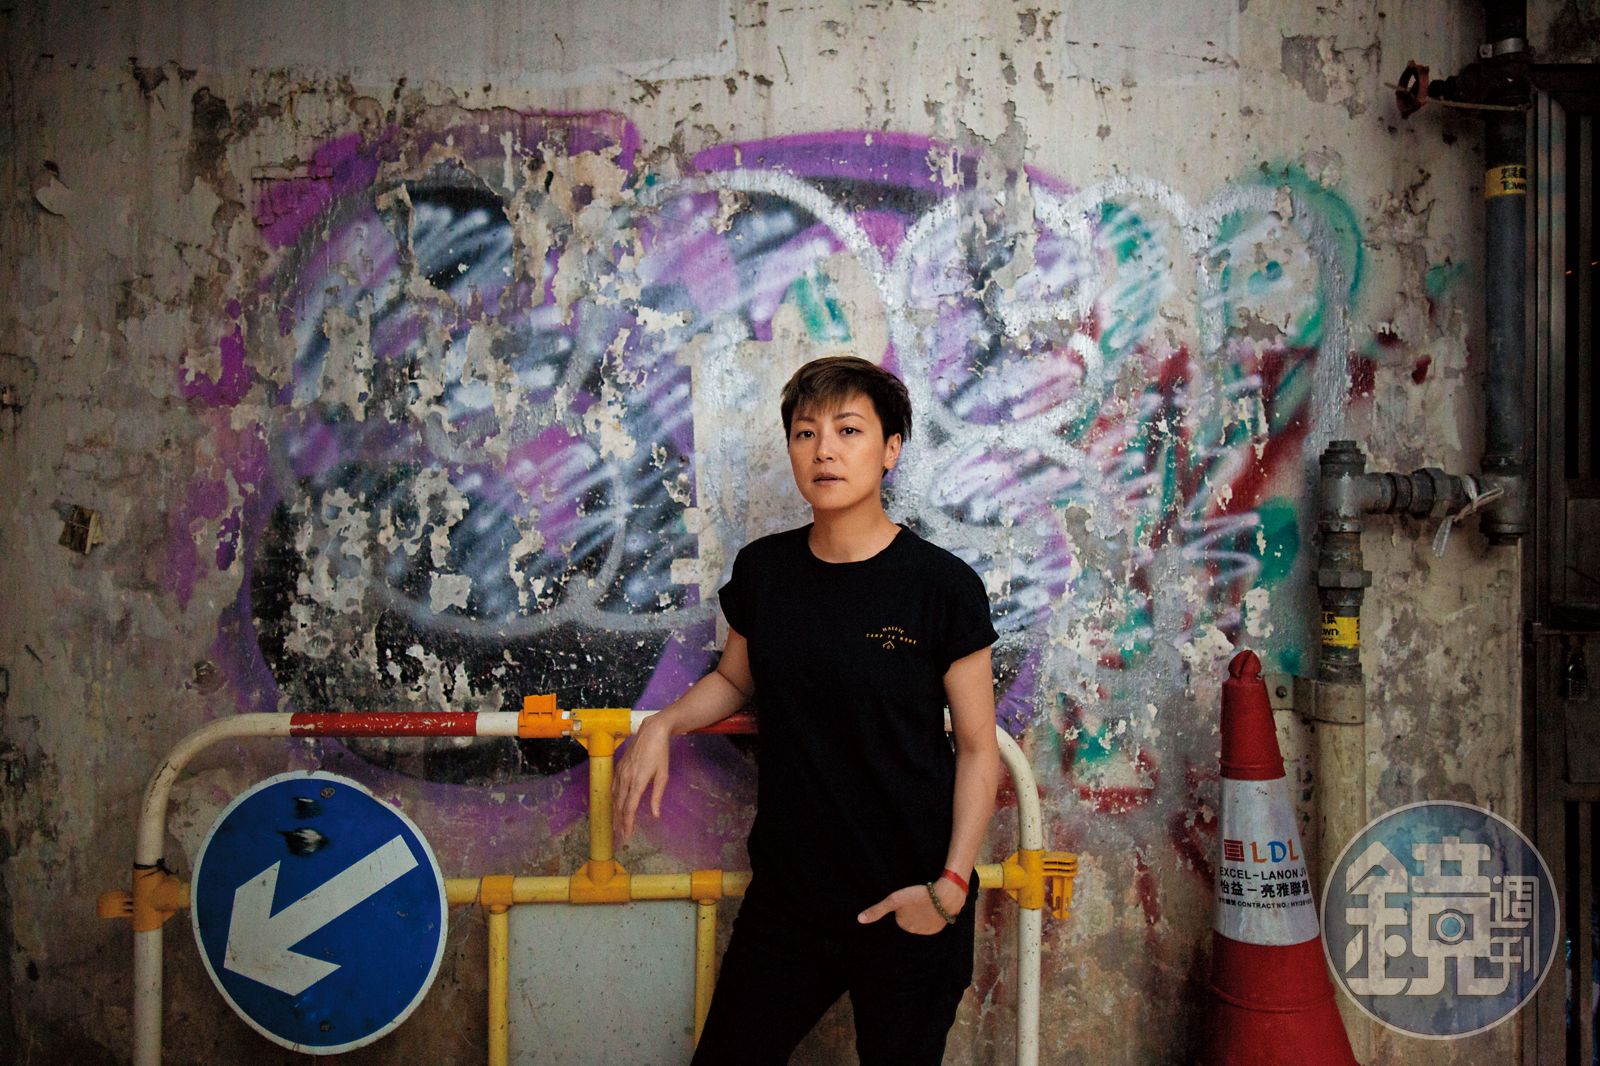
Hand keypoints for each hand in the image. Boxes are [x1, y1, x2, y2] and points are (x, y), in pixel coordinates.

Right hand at [612, 715, 670, 840]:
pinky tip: (614, 804)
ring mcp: (620, 772)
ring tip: (616, 824)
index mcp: (638, 781)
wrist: (652, 732)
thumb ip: (657, 796)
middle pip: (620, 805)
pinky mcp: (619, 767)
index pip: (630, 808)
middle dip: (620, 821)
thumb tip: (655, 815)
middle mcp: (626, 778)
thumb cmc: (660, 753)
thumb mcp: (663, 775)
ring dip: (615, 812)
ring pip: (614, 797)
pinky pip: (613, 787)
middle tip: (621, 835)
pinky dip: (613, 799)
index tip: (627, 834)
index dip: (628, 823)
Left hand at [856, 879, 965, 935]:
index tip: (908, 899)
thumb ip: (877, 910)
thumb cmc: (918, 895)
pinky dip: (933, 915)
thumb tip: (859, 920)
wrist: (945, 896)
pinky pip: (932, 922)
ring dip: (923, 913)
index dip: (902, 906)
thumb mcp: (894, 900)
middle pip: (909, 919)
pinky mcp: (939, 928)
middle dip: (912, 911)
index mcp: (903, 925)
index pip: (898, 916)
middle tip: (917, 899)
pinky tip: (934, 907)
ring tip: (926, 902)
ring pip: (921, 920)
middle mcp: (914, 932)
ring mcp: (927, 931)